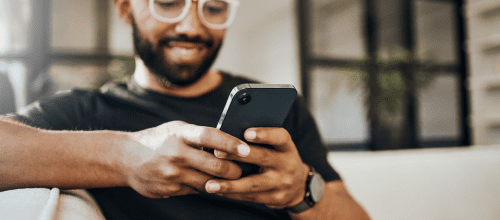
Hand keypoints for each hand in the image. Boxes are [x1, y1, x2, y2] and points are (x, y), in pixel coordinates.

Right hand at [123, 121, 247, 197]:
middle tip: (243, 169)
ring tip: (231, 177)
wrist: (127, 158)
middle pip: (216, 166)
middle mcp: (177, 153)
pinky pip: (197, 191)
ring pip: (209, 183)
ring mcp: (173, 174)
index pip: (210, 137)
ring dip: (223, 182)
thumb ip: (200, 135)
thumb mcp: (177, 130)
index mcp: (181, 134)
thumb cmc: (159, 140)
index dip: (230, 144)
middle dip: (235, 170)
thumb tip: (230, 143)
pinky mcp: (170, 189)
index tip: (247, 149)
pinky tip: (209, 182)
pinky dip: (206, 187)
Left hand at [207, 127, 309, 208]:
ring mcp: (281, 183)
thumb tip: (229, 133)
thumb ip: (260, 141)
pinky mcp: (274, 198)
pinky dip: (232, 194)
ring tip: (210, 184)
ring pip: (253, 183)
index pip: (279, 137)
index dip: (264, 134)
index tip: (247, 133)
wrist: (298, 186)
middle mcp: (286, 164)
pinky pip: (250, 197)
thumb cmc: (278, 158)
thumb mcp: (277, 147)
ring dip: (230, 184)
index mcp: (286, 147)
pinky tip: (217, 191)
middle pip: (262, 158)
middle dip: (239, 156)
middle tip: (217, 153)